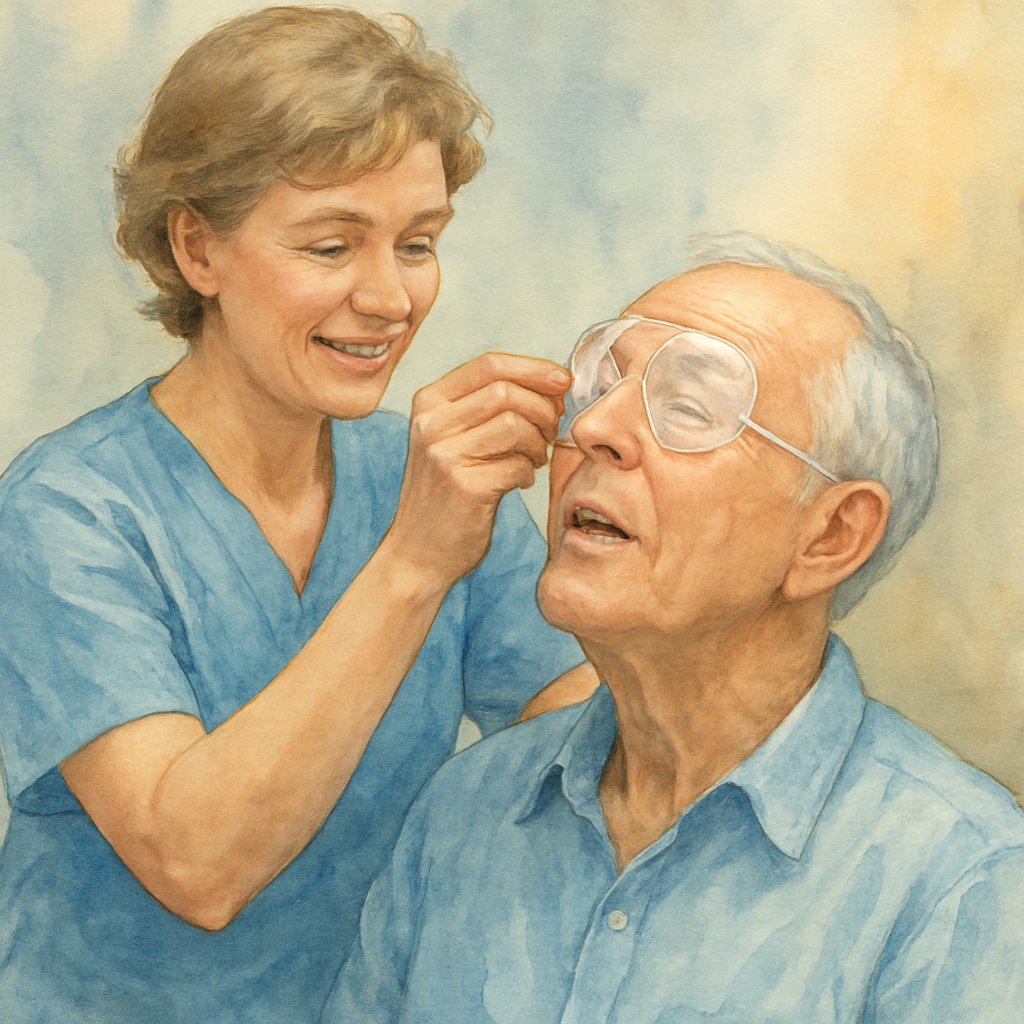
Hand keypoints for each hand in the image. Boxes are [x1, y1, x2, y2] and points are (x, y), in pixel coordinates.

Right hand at [386, 352, 569, 586]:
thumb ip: (488, 406)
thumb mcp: (452, 437)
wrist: (418, 551)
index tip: (563, 382)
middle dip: (543, 409)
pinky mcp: (464, 487)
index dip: (534, 369)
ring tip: (534, 459)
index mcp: (429, 402)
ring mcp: (444, 455)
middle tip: (551, 431)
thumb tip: (552, 382)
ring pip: (516, 425)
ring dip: (539, 443)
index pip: (490, 364)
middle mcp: (431, 423)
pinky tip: (519, 482)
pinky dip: (529, 473)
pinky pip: (518, 465)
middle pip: (507, 391)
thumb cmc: (446, 491)